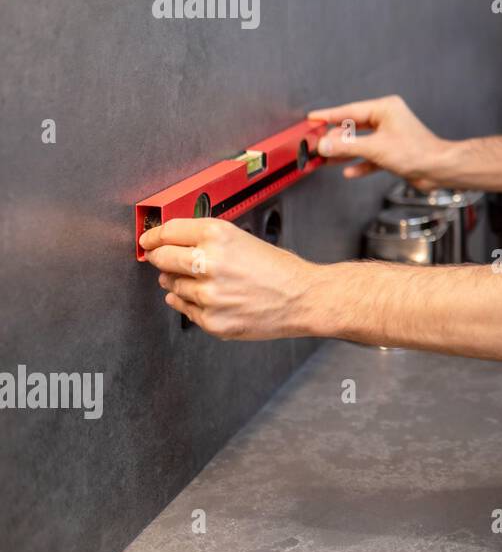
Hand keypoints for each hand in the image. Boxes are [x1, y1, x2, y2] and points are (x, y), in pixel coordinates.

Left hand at [140, 218, 319, 339]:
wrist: (303, 298)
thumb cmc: (279, 269)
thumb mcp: (242, 238)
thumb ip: (206, 239)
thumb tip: (170, 245)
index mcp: (217, 236)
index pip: (167, 232)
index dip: (153, 237)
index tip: (148, 241)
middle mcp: (209, 263)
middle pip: (162, 258)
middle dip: (161, 258)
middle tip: (166, 260)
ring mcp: (208, 294)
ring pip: (171, 285)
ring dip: (180, 282)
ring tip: (206, 281)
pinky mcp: (211, 320)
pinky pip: (184, 308)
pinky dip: (192, 302)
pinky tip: (211, 297)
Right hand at [308, 95, 449, 191]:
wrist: (439, 169)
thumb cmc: (417, 152)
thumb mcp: (375, 148)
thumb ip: (347, 146)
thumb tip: (324, 143)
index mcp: (385, 109)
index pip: (349, 111)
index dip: (329, 116)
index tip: (312, 118)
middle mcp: (387, 120)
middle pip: (353, 127)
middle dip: (335, 138)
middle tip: (316, 144)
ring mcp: (390, 136)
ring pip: (361, 143)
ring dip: (344, 152)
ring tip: (325, 158)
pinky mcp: (393, 152)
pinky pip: (371, 156)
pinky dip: (360, 163)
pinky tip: (349, 170)